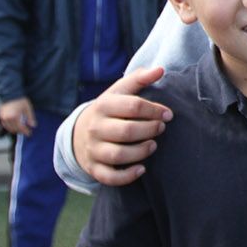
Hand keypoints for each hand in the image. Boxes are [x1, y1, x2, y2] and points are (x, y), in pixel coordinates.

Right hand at [0, 97, 36, 136]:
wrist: (10, 93)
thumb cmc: (20, 100)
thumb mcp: (27, 108)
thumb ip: (30, 117)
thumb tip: (33, 126)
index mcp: (15, 117)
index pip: (20, 128)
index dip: (25, 131)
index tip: (29, 133)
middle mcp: (8, 118)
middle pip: (14, 129)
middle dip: (20, 131)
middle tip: (25, 131)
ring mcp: (3, 118)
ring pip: (8, 128)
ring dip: (14, 130)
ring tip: (20, 129)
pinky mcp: (0, 116)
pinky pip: (4, 124)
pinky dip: (9, 127)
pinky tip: (13, 126)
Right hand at [73, 67, 170, 185]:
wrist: (79, 132)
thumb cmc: (109, 109)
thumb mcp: (119, 91)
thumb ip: (139, 79)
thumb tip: (161, 69)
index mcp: (104, 105)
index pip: (132, 106)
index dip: (154, 110)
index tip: (168, 114)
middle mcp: (96, 128)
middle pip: (127, 131)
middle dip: (149, 130)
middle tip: (161, 128)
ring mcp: (93, 149)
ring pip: (118, 155)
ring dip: (140, 152)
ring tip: (153, 145)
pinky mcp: (94, 168)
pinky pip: (109, 176)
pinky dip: (127, 176)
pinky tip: (142, 169)